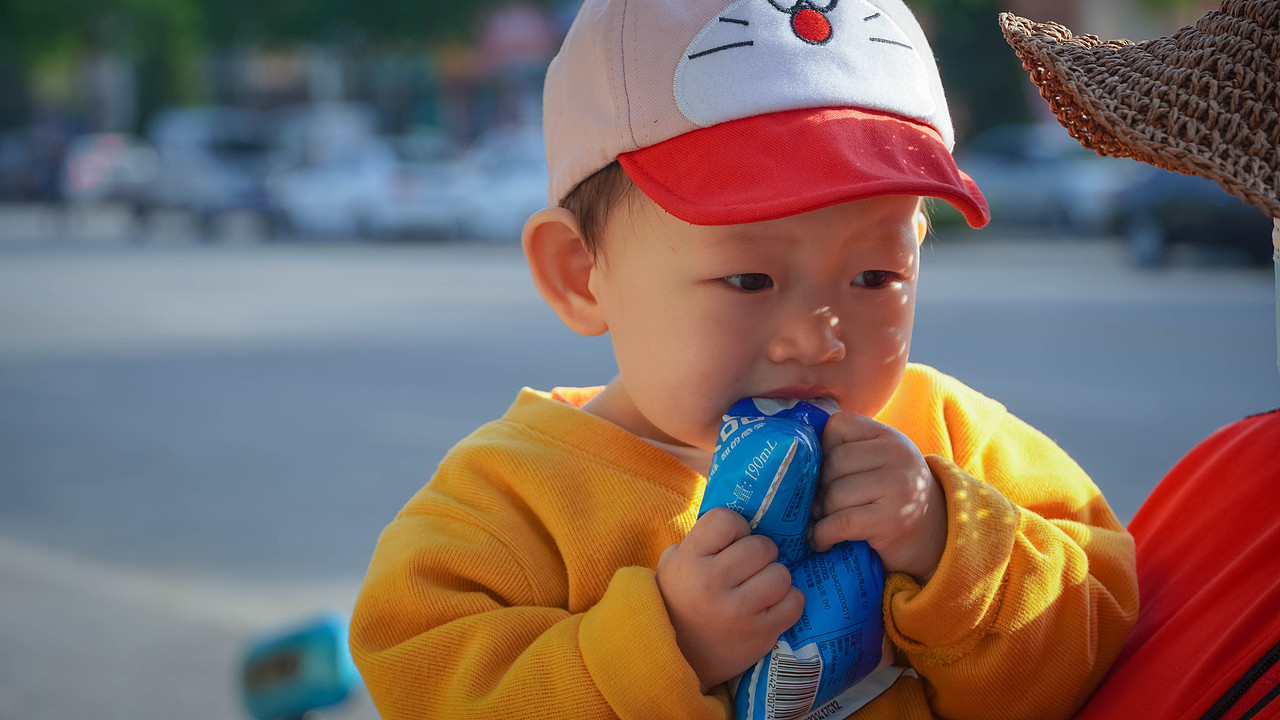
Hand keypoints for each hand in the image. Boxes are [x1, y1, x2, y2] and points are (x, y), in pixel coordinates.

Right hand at [656, 507, 804, 690]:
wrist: (678, 655)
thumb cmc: (681, 598)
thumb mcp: (676, 560)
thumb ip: (704, 537)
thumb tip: (747, 515)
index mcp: (689, 559)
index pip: (727, 520)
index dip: (736, 527)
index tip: (732, 542)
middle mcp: (712, 583)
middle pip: (762, 546)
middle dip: (761, 553)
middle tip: (750, 566)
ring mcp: (738, 611)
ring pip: (781, 573)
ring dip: (775, 578)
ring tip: (761, 586)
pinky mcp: (760, 634)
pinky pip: (794, 602)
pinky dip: (788, 601)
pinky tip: (772, 604)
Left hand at [810, 412, 946, 583]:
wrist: (936, 538)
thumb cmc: (895, 499)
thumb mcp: (881, 464)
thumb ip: (851, 452)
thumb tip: (797, 463)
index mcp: (889, 437)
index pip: (838, 426)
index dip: (823, 450)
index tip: (825, 472)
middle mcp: (897, 455)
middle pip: (833, 464)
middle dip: (819, 488)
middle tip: (820, 505)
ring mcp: (897, 486)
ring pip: (834, 494)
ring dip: (822, 514)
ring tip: (824, 522)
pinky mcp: (891, 519)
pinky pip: (840, 523)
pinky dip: (823, 535)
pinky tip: (822, 541)